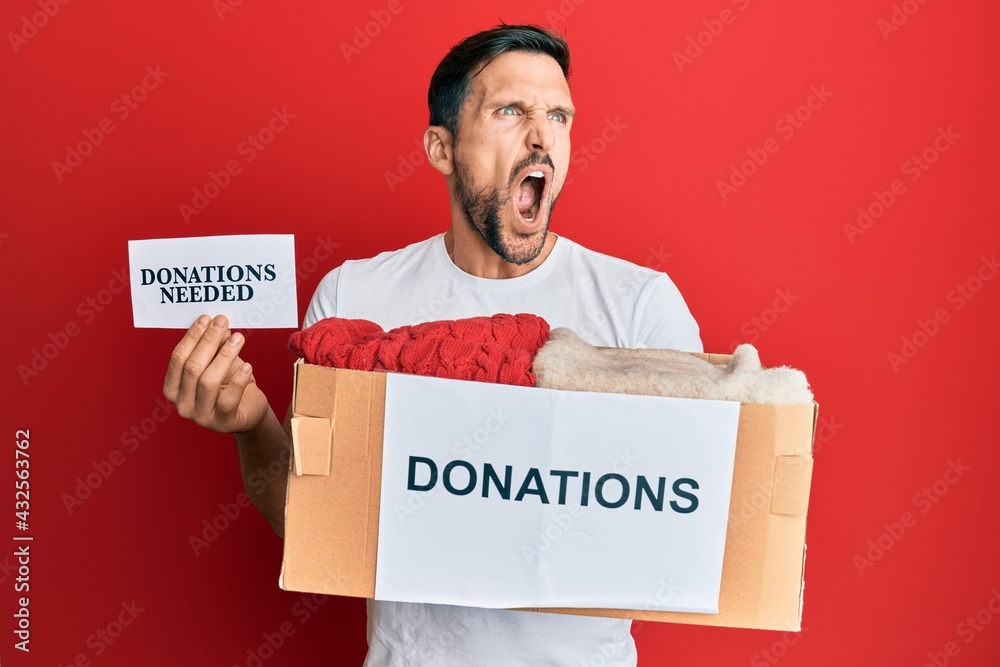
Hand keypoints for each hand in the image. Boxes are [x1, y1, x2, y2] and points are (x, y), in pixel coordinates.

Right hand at [163, 314, 268, 433]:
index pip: (178, 359)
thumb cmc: (229, 384)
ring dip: (224, 356)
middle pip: (192, 368)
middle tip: (223, 322)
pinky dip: (238, 381)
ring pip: (208, 382)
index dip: (192, 337)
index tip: (206, 318)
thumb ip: (215, 347)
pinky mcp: (222, 423)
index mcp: (173, 388)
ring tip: (238, 338)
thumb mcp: (220, 362)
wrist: (249, 410)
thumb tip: (217, 325)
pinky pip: (228, 400)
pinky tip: (248, 366)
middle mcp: (182, 404)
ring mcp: (201, 417)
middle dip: (208, 341)